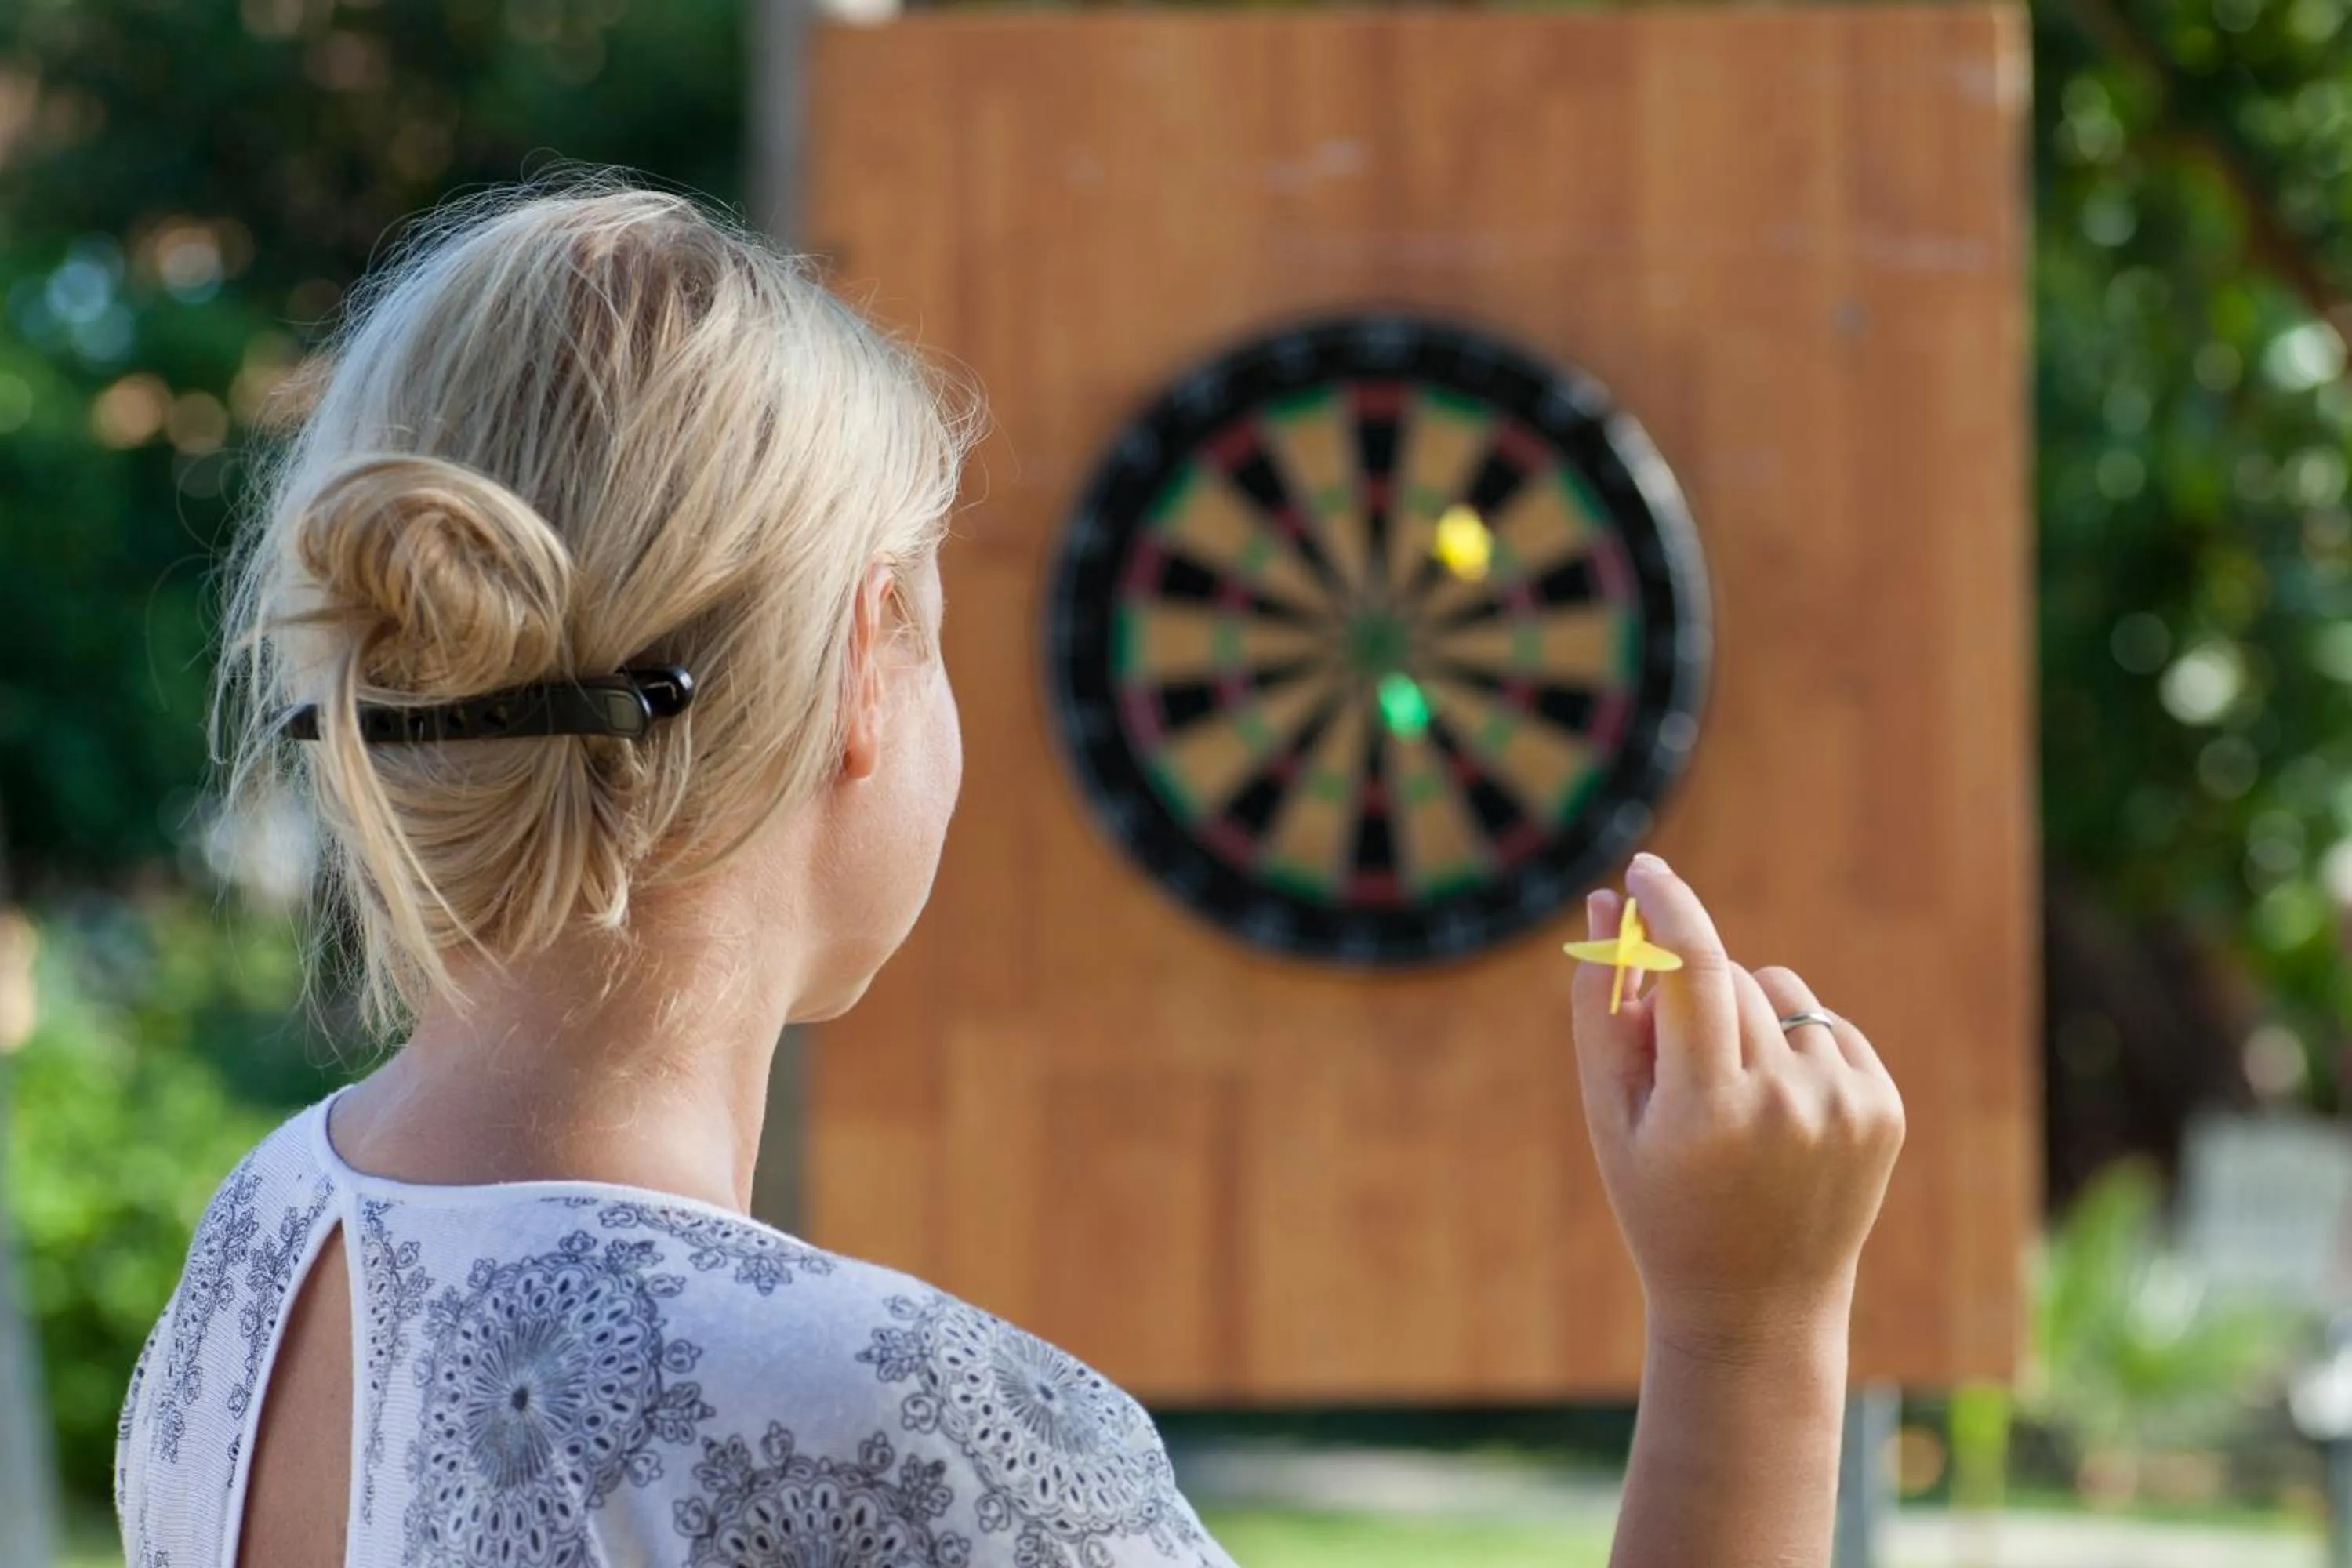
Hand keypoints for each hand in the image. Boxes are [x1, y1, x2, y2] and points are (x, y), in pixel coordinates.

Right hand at [1570, 853, 1904, 1360]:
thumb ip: (1601, 1006)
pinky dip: (1794, 1045)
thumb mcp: (1610, 1115)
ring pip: (1780, 992)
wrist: (1756, 1304)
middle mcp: (1786, 1103)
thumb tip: (1606, 905)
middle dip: (1692, 996)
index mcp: (1708, 1109)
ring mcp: (1844, 1107)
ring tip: (1733, 1099)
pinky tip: (1780, 1111)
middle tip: (1676, 1072)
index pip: (1696, 967)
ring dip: (1747, 1017)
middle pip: (1729, 980)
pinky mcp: (1883, 1108)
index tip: (1642, 868)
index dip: (1668, 905)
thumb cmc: (1661, 1202)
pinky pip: (1825, 1023)